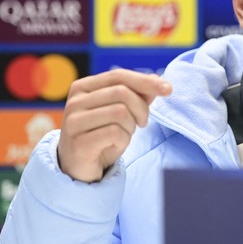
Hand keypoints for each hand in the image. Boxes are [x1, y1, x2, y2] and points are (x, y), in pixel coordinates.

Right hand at [57, 69, 172, 181]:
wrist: (79, 168)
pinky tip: (115, 145)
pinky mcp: (79, 142)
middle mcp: (75, 101)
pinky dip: (123, 140)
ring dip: (131, 127)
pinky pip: (115, 133)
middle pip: (122, 93)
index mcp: (82, 87)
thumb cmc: (101, 137)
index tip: (168, 89)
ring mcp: (74, 121)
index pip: (119, 75)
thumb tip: (156, 79)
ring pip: (120, 113)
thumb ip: (136, 95)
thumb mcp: (120, 113)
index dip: (146, 81)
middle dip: (141, 109)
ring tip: (124, 135)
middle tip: (142, 123)